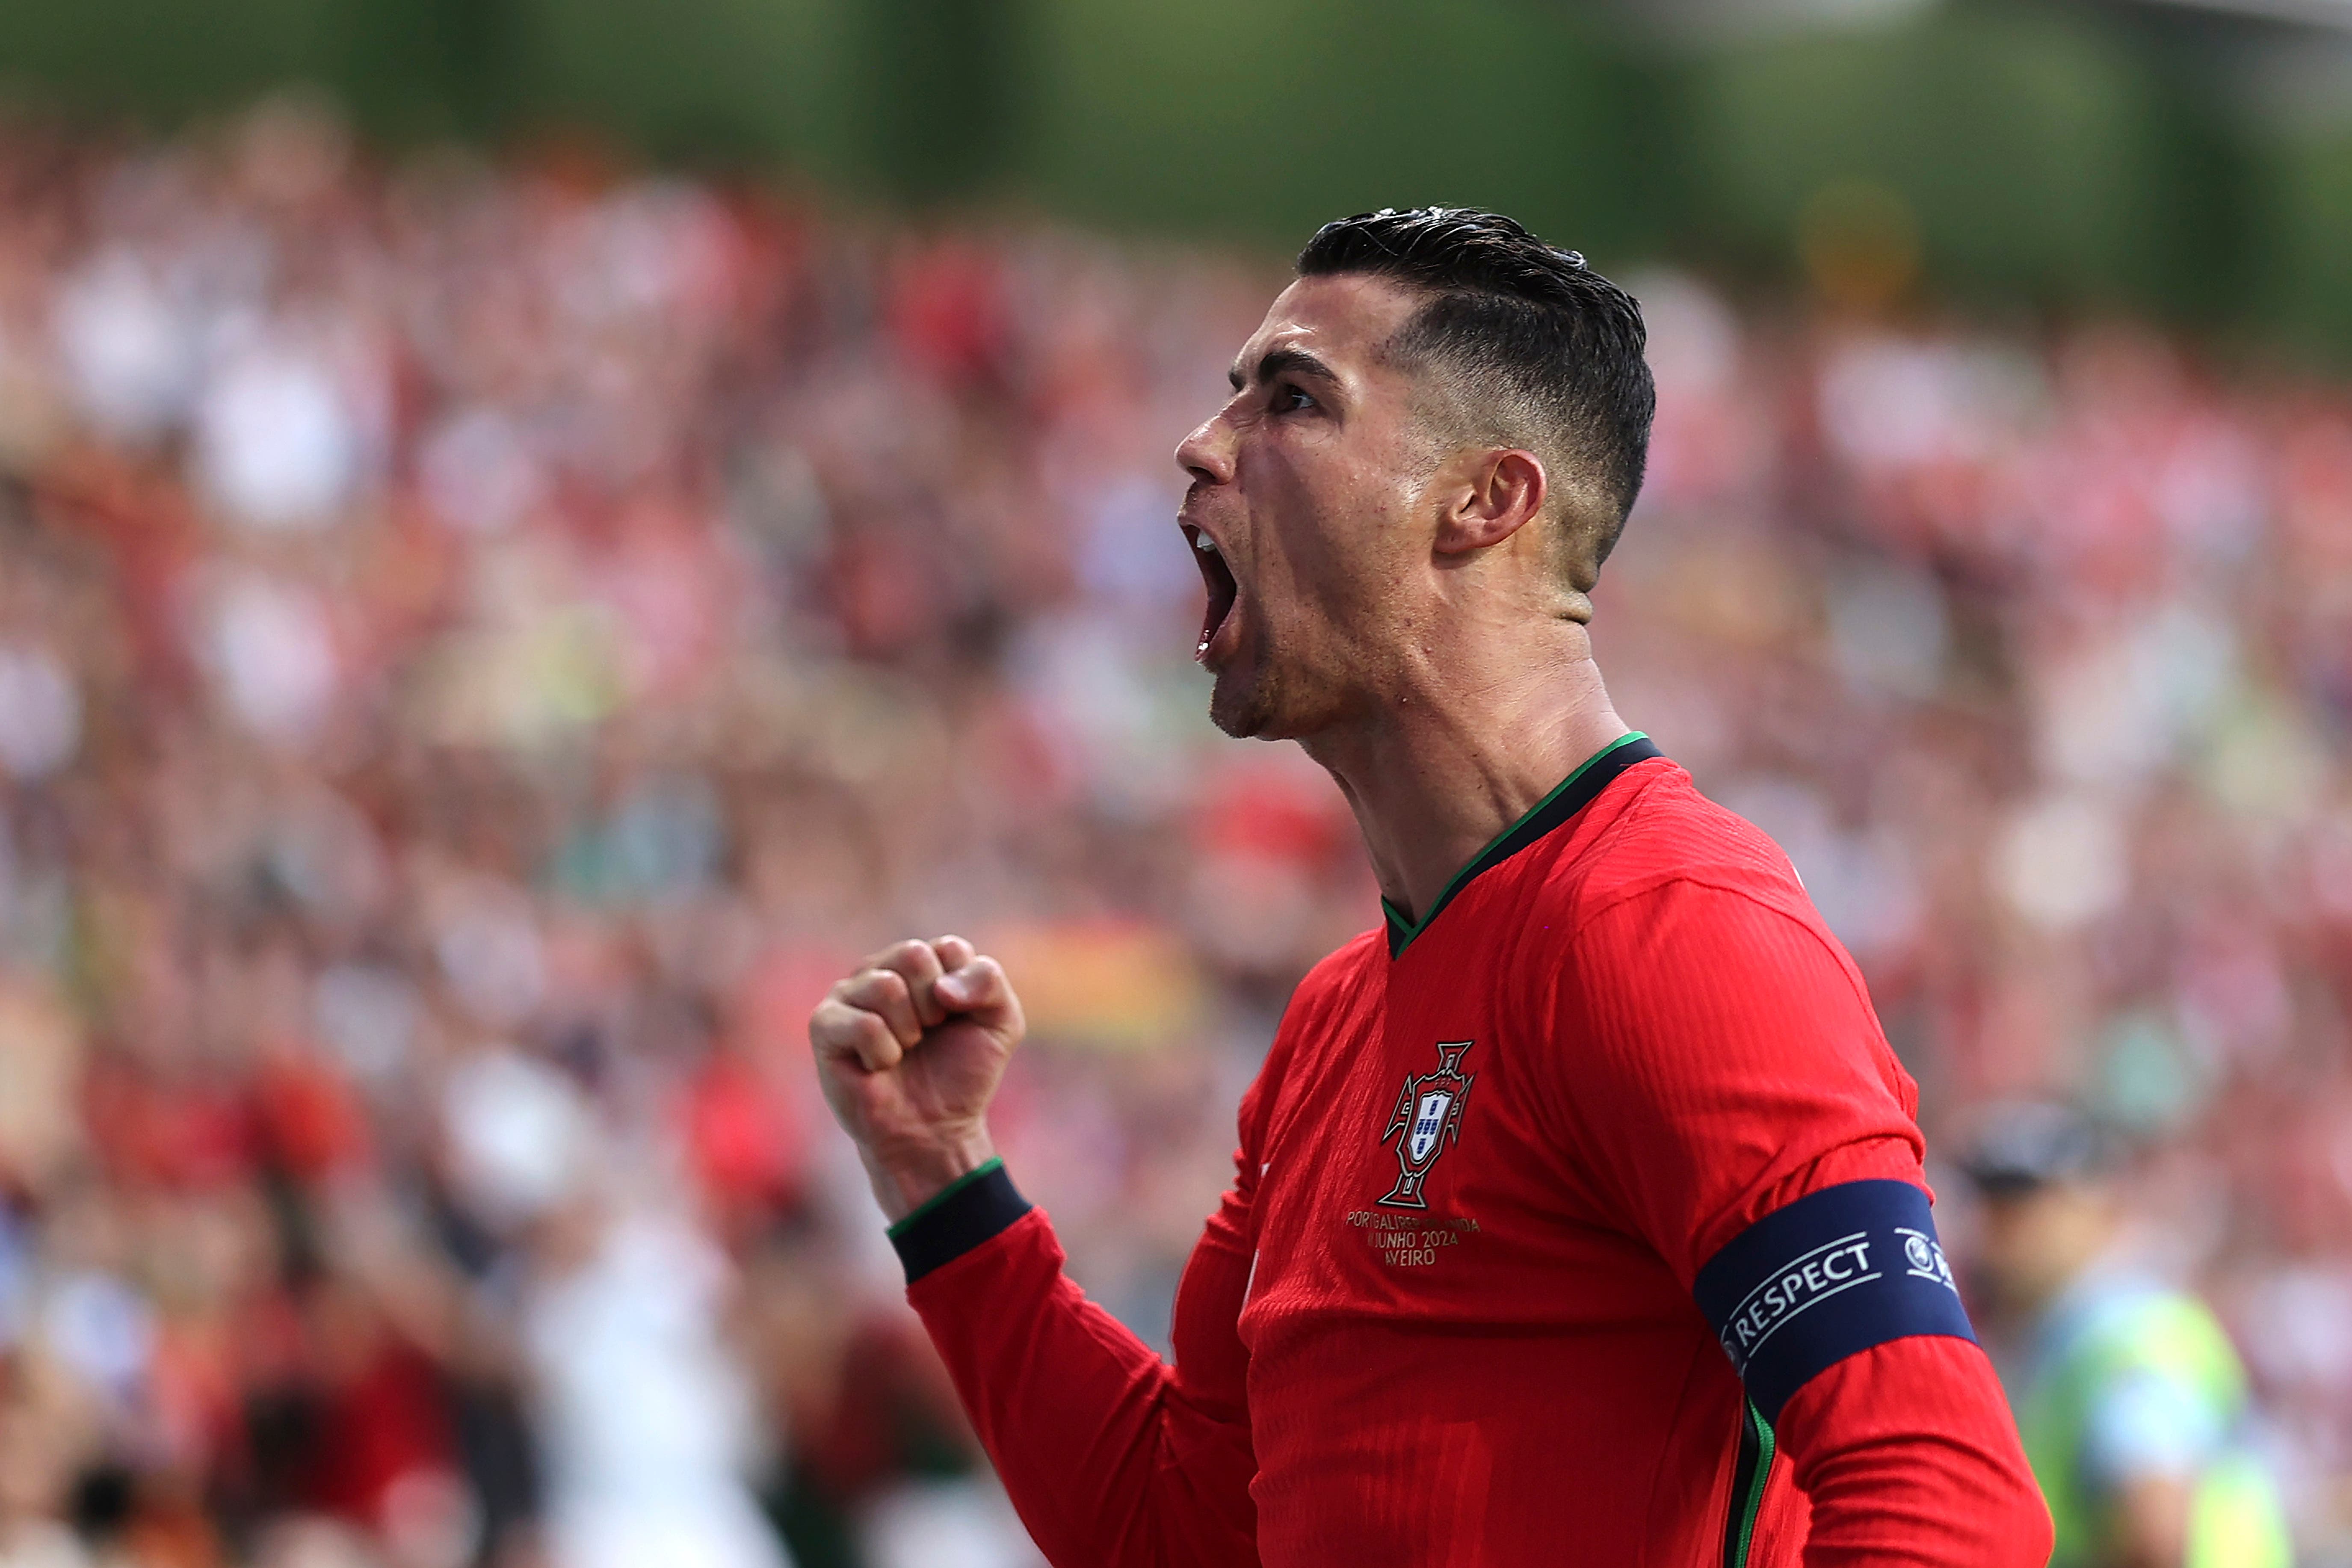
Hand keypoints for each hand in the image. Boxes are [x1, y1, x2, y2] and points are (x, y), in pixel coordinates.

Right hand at [809, 936, 1025, 1221]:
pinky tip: (879, 1066)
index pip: (948, 949)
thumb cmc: (962, 1074)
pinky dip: (884, 1054)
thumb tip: (942, 988)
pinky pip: (864, 1025)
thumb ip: (989, 981)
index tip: (956, 1022)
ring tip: (903, 1051)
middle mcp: (880, 969)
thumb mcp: (1001, 1022)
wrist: (935, 1130)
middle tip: (927, 1037)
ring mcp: (847, 995)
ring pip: (885, 986)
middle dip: (934, 1008)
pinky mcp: (824, 1026)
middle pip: (913, 955)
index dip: (963, 994)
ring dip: (908, 1032)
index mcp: (920, 962)